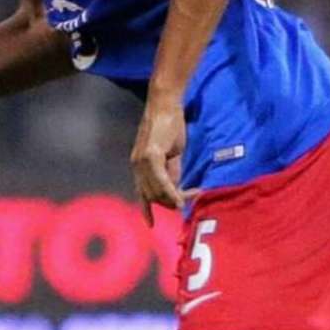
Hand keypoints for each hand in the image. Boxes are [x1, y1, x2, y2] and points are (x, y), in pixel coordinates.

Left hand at [130, 96, 199, 222]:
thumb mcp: (170, 153)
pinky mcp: (151, 155)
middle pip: (152, 196)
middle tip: (192, 197)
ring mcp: (142, 161)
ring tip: (192, 194)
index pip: (141, 193)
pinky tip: (181, 197)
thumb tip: (175, 188)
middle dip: (170, 202)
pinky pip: (161, 180)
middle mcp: (137, 166)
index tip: (150, 225)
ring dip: (174, 197)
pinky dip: (171, 191)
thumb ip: (171, 171)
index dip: (146, 210)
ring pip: (157, 191)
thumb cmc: (169, 126)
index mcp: (139, 166)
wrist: (165, 105)